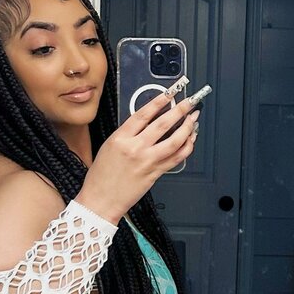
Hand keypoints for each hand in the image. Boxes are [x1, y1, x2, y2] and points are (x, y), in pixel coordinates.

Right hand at [76, 91, 200, 223]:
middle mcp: (135, 148)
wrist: (100, 200)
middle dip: (180, 110)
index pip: (144, 114)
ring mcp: (147, 161)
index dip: (159, 100)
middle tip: (189, 101)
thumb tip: (146, 121)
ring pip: (175, 140)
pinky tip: (190, 140)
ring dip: (188, 127)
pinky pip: (176, 158)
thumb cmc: (101, 177)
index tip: (170, 92)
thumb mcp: (108, 146)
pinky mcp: (155, 173)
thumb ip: (127, 133)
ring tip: (193, 119)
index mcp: (120, 138)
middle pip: (163, 124)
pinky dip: (186, 147)